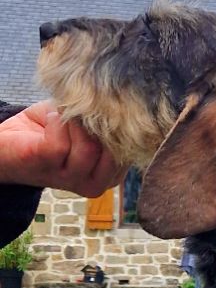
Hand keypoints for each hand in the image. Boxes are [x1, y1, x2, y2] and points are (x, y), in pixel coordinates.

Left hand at [0, 101, 125, 195]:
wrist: (7, 143)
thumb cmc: (51, 132)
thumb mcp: (90, 127)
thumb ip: (109, 122)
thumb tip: (125, 103)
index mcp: (111, 175)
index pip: (131, 152)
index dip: (121, 125)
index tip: (109, 108)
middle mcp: (95, 184)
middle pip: (114, 151)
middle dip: (100, 124)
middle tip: (84, 112)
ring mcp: (70, 181)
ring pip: (88, 148)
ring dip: (75, 123)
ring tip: (64, 115)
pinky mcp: (45, 168)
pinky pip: (59, 143)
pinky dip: (56, 122)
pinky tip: (51, 119)